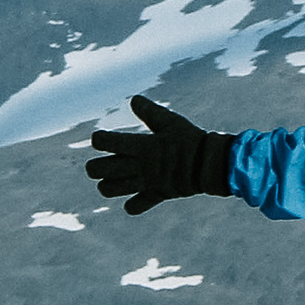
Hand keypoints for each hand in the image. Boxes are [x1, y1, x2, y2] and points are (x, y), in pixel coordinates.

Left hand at [85, 95, 235, 213]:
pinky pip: (137, 206)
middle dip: (94, 167)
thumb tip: (134, 99)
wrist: (209, 165)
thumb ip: (150, 112)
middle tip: (97, 165)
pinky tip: (131, 199)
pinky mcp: (156, 194)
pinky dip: (131, 205)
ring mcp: (146, 182)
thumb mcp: (170, 121)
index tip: (99, 139)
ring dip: (106, 186)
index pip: (108, 143)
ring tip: (108, 181)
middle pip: (102, 170)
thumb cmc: (190, 140)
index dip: (99, 140)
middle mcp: (140, 165)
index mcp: (142, 146)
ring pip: (113, 189)